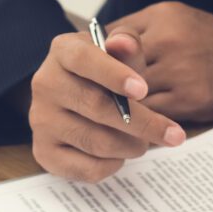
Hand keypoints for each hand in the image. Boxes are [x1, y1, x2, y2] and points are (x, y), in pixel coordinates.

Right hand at [29, 30, 185, 181]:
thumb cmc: (105, 77)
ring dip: (131, 147)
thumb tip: (124, 43)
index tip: (143, 90)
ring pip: (97, 142)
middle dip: (142, 124)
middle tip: (171, 134)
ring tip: (143, 142)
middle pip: (97, 107)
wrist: (74, 103)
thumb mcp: (120, 56)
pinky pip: (88, 168)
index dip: (114, 75)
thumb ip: (128, 47)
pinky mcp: (44, 153)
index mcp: (63, 52)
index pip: (83, 60)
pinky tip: (120, 155)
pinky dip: (114, 166)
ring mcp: (41, 121)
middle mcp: (45, 84)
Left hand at [107, 2, 212, 121]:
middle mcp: (168, 39)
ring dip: (120, 111)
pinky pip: (151, 115)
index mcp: (162, 16)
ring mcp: (179, 70)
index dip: (100, 62)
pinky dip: (141, 124)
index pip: (112, 38)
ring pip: (130, 94)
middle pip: (116, 67)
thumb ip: (144, 35)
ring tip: (114, 122)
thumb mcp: (181, 23)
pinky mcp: (190, 99)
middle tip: (97, 103)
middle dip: (105, 87)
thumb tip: (105, 54)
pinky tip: (139, 130)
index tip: (95, 77)